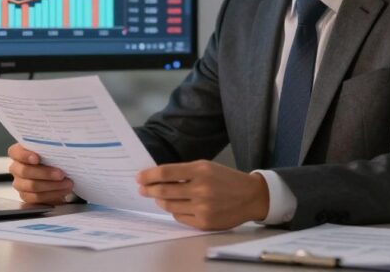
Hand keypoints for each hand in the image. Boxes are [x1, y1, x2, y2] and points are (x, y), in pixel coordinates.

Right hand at [7, 143, 73, 204]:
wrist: (57, 175)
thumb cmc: (52, 158)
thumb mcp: (51, 150)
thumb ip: (51, 148)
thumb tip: (61, 148)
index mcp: (18, 153)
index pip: (15, 152)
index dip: (25, 155)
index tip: (37, 158)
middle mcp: (16, 168)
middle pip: (25, 171)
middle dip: (45, 173)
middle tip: (61, 174)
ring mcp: (20, 183)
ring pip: (32, 186)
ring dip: (52, 185)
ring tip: (67, 183)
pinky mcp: (26, 196)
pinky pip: (37, 197)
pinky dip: (52, 194)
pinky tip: (62, 190)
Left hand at [136, 160, 269, 230]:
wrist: (250, 196)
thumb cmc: (225, 179)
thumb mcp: (206, 167)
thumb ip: (183, 171)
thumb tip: (158, 177)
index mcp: (200, 170)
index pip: (166, 173)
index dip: (149, 176)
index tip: (139, 177)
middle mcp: (201, 189)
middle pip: (164, 191)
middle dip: (148, 190)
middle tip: (142, 189)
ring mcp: (203, 208)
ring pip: (170, 206)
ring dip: (161, 201)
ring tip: (158, 197)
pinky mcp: (204, 222)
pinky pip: (180, 218)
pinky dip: (174, 211)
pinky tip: (175, 206)